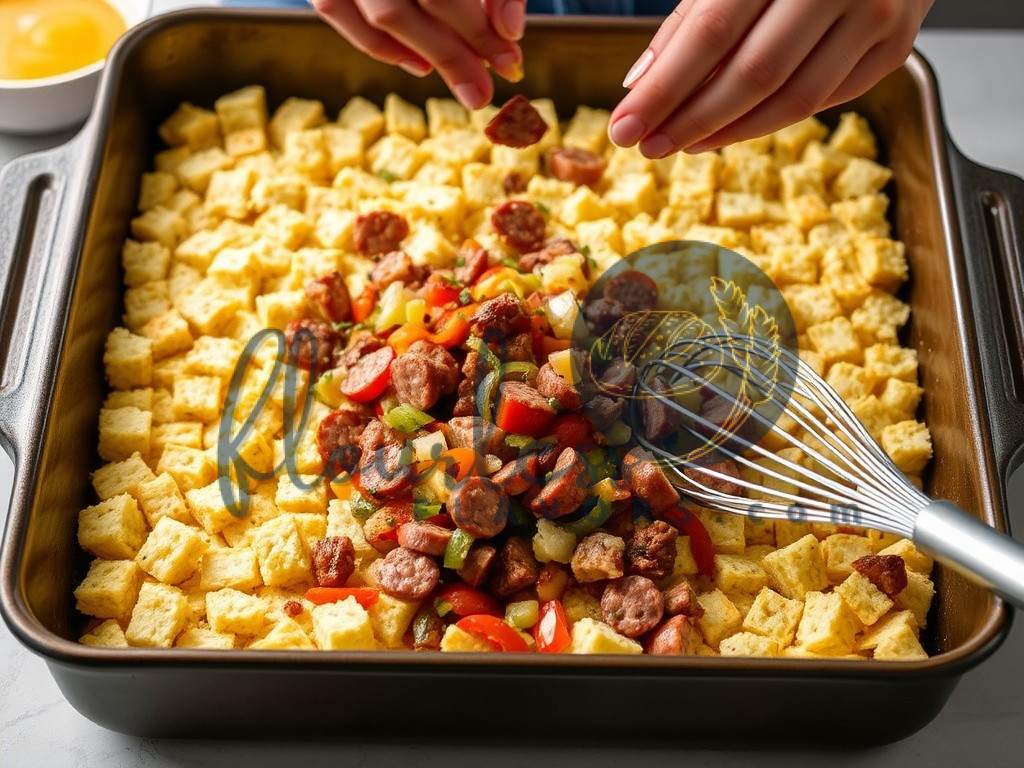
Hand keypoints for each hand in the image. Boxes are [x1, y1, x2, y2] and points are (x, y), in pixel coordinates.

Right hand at [312, 0, 526, 109]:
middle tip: (483, 91)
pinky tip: (418, 64)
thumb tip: (508, 32)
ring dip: (424, 54)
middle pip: (417, 1)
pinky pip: (335, 11)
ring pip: (382, 15)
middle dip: (456, 55)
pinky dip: (379, 46)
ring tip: (460, 78)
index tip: (509, 62)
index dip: (480, 30)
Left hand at [609, 0, 932, 156]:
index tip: (624, 127)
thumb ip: (690, 18)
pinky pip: (828, 99)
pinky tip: (735, 126)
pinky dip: (774, 119)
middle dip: (691, 121)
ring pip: (794, 100)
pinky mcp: (896, 46)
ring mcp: (877, 14)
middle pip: (752, 76)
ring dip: (729, 132)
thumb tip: (641, 85)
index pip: (711, 35)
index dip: (663, 90)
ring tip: (684, 142)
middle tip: (649, 146)